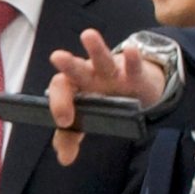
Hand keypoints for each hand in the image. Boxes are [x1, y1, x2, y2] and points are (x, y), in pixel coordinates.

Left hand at [43, 28, 169, 168]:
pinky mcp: (134, 74)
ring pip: (102, 59)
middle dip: (68, 64)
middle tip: (57, 57)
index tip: (65, 121)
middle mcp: (90, 76)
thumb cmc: (105, 102)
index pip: (61, 89)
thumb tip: (63, 158)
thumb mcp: (87, 120)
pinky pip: (133, 66)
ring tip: (88, 35)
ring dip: (96, 48)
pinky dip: (133, 59)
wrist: (137, 92)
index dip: (58, 103)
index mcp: (75, 87)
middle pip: (76, 69)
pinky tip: (132, 51)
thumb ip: (70, 137)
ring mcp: (113, 73)